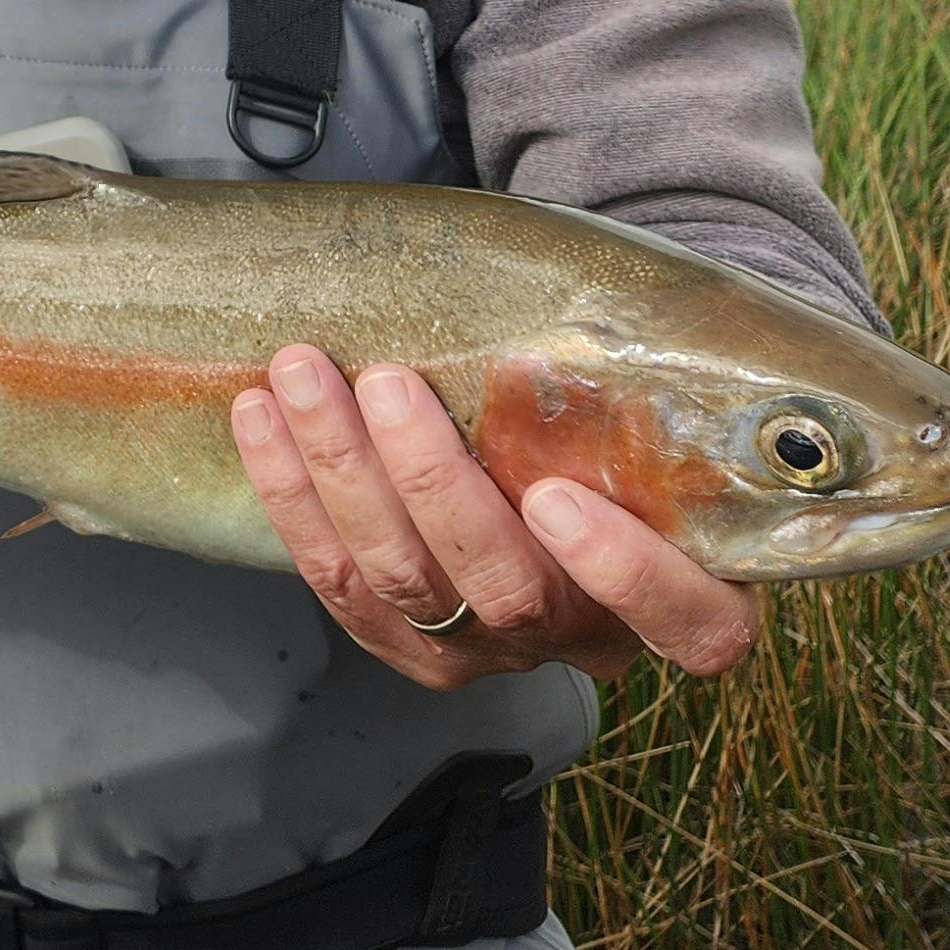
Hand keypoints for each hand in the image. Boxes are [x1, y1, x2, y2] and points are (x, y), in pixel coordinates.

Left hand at [232, 345, 764, 688]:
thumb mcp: (662, 416)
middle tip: (386, 384)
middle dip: (430, 482)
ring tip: (300, 376)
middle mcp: (585, 637)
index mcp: (688, 598)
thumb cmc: (621, 427)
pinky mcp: (408, 646)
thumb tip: (601, 299)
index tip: (557, 497)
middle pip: (507, 588)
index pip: (686, 623)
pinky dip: (291, 495)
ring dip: (341, 472)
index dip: (620, 572)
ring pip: (405, 581)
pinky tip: (260, 419)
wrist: (560, 464)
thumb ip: (643, 391)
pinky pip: (337, 581)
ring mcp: (490, 651)